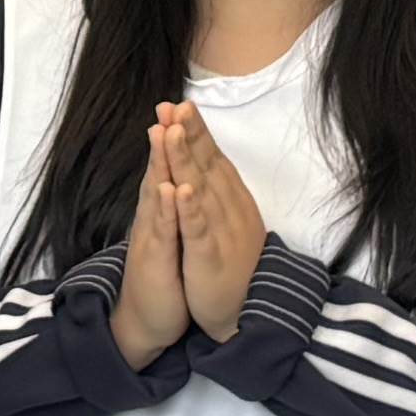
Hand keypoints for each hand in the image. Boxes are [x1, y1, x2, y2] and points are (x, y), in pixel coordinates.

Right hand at [111, 129, 191, 364]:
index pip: (168, 168)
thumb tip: (175, 177)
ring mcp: (151, 237)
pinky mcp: (155, 260)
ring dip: (161, 164)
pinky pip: (163, 232)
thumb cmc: (160, 275)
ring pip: (157, 194)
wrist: (144, 319)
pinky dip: (167, 211)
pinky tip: (172, 190)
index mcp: (161, 211)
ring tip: (164, 133)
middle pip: (159, 171)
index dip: (174, 138)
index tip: (180, 106)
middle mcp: (153, 218)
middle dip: (164, 138)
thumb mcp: (169, 235)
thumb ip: (169, 206)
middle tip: (168, 104)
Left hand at [163, 105, 269, 338]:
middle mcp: (227, 210)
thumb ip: (217, 191)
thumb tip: (209, 159)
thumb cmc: (230, 263)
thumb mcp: (225, 221)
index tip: (180, 104)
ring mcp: (220, 232)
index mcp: (228, 200)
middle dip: (190, 134)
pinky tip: (182, 190)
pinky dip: (192, 210)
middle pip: (206, 165)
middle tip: (176, 104)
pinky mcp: (210, 257)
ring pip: (201, 190)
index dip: (196, 131)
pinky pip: (199, 231)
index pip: (211, 158)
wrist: (240, 312)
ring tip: (175, 131)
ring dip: (188, 160)